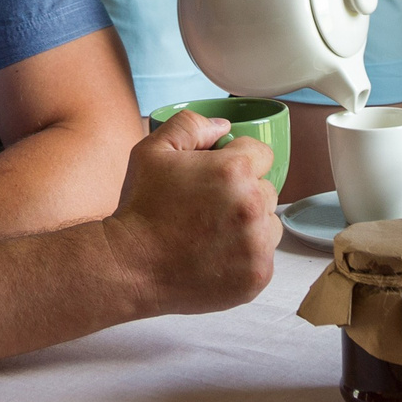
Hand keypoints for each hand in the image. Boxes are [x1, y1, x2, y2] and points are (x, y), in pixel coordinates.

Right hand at [103, 111, 279, 315]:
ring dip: (251, 224)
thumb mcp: (153, 150)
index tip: (218, 176)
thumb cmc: (141, 209)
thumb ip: (190, 126)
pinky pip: (265, 256)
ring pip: (269, 223)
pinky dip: (247, 255)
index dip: (239, 160)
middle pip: (267, 189)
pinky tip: (217, 254)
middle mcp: (252, 206)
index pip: (262, 154)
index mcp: (234, 170)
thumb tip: (223, 127)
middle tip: (210, 206)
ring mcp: (257, 244)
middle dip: (245, 193)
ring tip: (214, 232)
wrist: (131, 266)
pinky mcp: (257, 275)